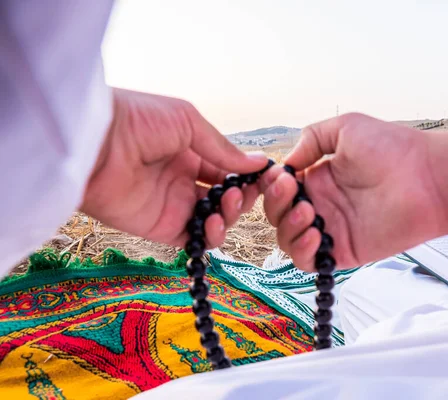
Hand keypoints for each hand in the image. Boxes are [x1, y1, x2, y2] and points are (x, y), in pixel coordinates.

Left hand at [81, 88, 267, 247]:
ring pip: (214, 221)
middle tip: (243, 191)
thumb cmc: (138, 121)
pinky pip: (194, 240)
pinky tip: (213, 223)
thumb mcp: (188, 123)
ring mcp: (172, 205)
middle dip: (241, 197)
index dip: (247, 176)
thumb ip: (223, 149)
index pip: (227, 170)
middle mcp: (183, 179)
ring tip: (226, 204)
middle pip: (224, 198)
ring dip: (229, 216)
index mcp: (189, 152)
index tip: (266, 178)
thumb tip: (259, 163)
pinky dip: (210, 237)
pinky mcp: (160, 227)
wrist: (94, 143)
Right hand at [260, 113, 447, 270]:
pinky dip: (303, 251)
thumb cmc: (392, 148)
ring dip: (288, 227)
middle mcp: (322, 204)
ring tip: (307, 211)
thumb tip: (288, 163)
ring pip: (288, 239)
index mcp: (319, 178)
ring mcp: (331, 229)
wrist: (427, 177)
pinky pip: (309, 261)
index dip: (273, 185)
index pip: (281, 188)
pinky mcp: (344, 250)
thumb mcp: (347, 127)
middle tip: (292, 189)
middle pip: (278, 215)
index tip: (280, 175)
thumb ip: (312, 138)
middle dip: (277, 203)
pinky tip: (316, 233)